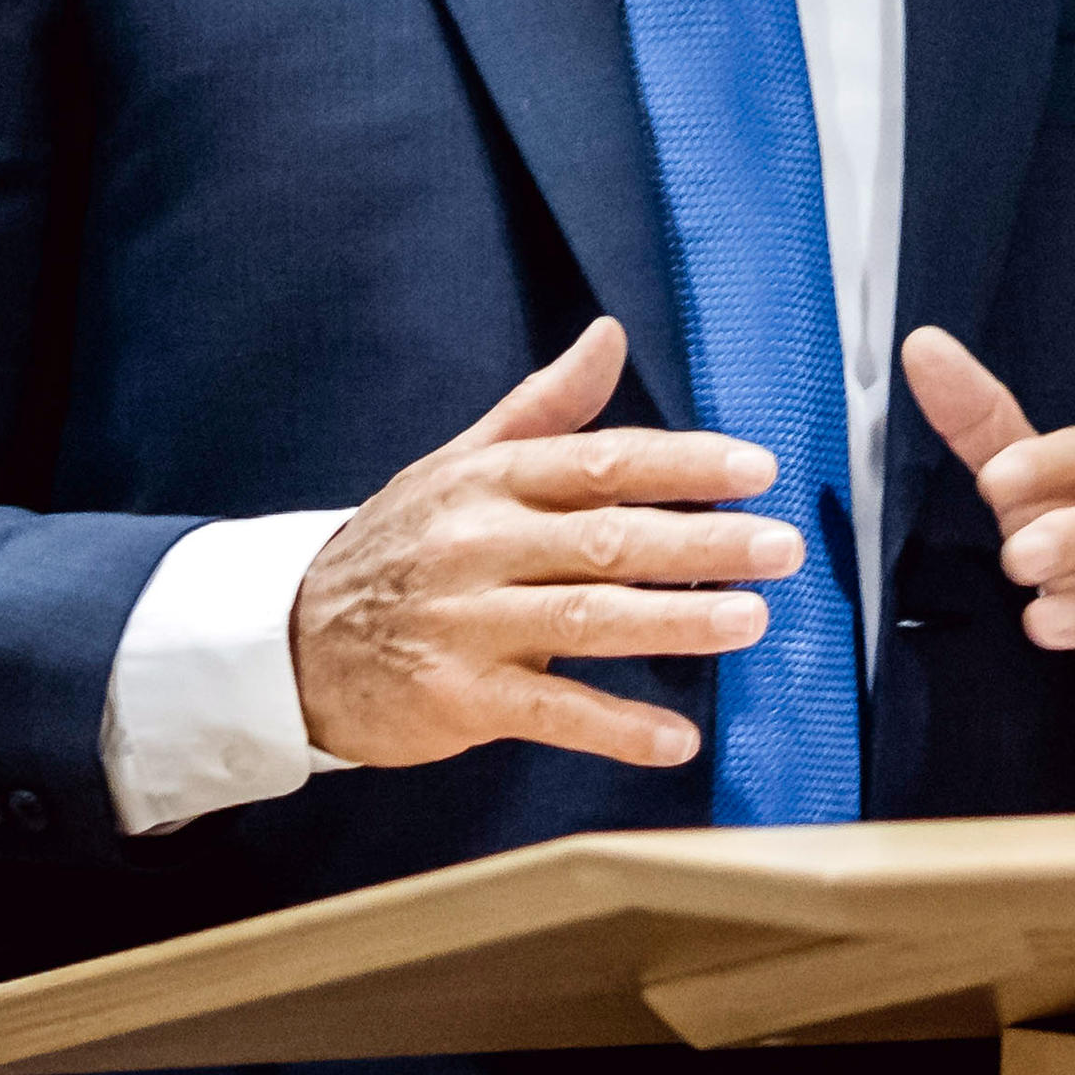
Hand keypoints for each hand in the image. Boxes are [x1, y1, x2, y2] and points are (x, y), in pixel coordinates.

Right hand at [289, 317, 799, 769]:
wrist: (292, 641)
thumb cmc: (401, 546)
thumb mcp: (462, 464)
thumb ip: (546, 407)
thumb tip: (610, 335)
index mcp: (490, 481)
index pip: (601, 461)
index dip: (684, 464)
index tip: (759, 469)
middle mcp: (479, 544)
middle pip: (604, 538)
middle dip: (700, 542)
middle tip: (782, 547)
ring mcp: (466, 622)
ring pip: (584, 619)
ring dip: (674, 623)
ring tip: (751, 621)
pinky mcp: (456, 696)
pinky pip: (549, 711)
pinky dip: (616, 727)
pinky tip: (677, 739)